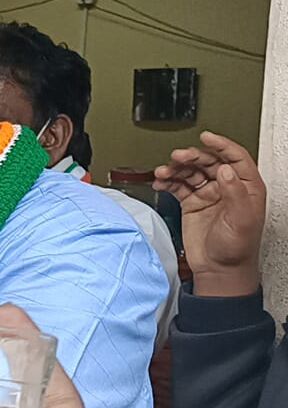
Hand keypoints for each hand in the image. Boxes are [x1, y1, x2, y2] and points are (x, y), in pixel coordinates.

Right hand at [153, 131, 264, 296]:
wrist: (218, 270)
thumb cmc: (236, 250)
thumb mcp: (242, 220)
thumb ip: (235, 193)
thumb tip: (226, 170)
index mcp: (246, 188)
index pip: (235, 158)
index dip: (221, 145)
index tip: (207, 137)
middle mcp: (227, 188)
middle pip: (209, 162)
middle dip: (192, 156)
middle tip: (178, 157)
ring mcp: (208, 194)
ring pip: (191, 172)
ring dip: (176, 169)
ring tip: (164, 171)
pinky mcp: (192, 203)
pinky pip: (178, 185)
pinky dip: (168, 181)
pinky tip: (160, 181)